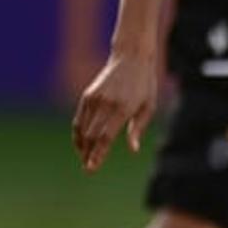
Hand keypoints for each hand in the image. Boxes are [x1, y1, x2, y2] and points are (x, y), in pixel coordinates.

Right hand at [72, 50, 159, 172]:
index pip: (106, 137)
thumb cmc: (144, 85)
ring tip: (85, 159)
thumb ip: (138, 128)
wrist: (130, 58)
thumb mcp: (148, 106)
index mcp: (123, 108)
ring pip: (83, 128)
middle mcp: (106, 104)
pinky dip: (78, 132)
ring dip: (82, 145)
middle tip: (88, 169)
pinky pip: (79, 118)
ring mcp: (94, 99)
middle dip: (89, 154)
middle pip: (92, 135)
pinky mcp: (87, 95)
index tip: (92, 167)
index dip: (98, 154)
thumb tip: (132, 149)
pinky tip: (82, 143)